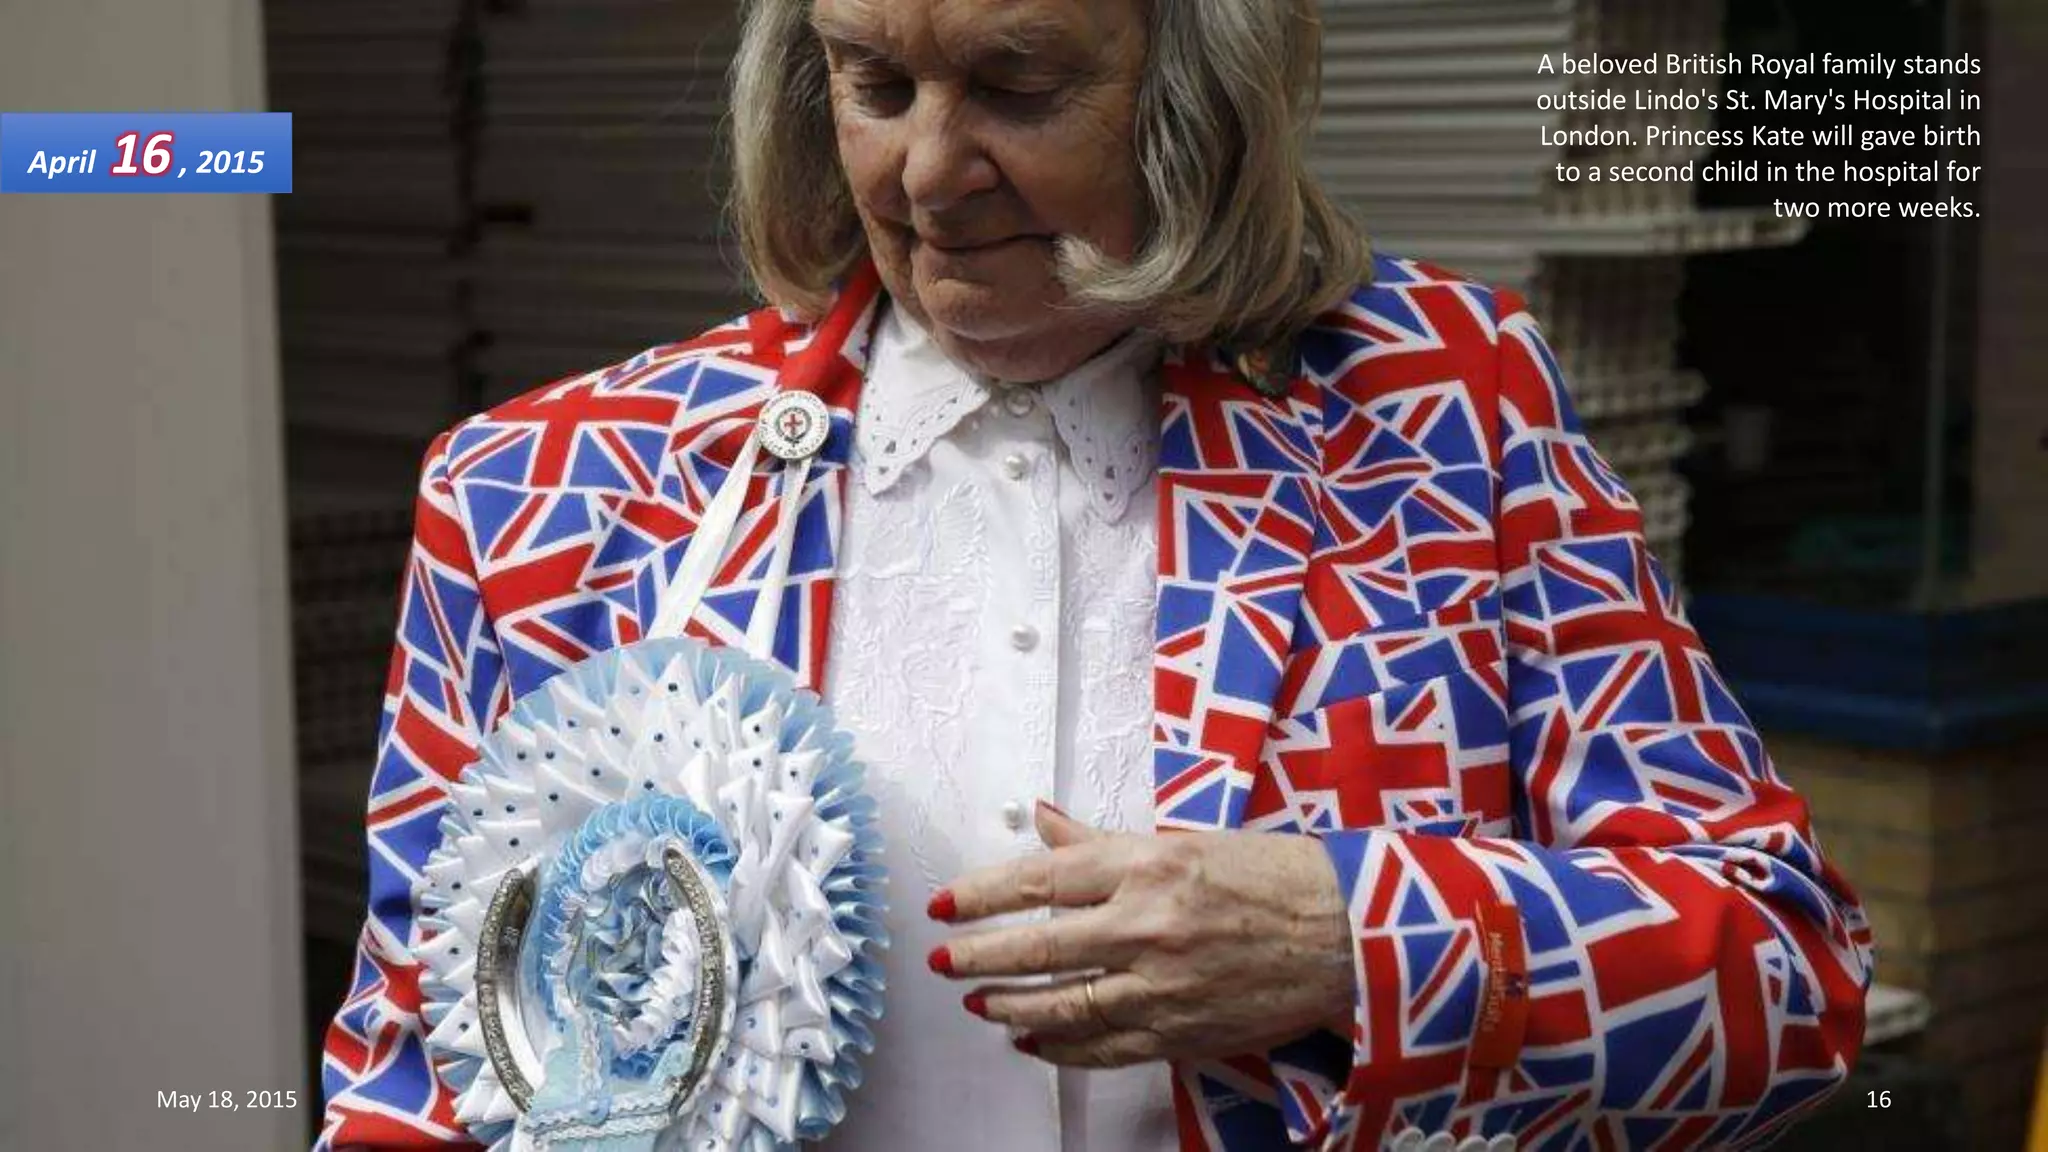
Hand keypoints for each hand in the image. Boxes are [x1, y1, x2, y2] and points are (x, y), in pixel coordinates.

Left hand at [927, 802, 1356, 1067]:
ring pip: (1063, 1005)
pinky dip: (1059, 1046)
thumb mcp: (1184, 841)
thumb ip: (1102, 843)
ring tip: (977, 999)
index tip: (945, 904)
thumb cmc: (1276, 878)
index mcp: (1149, 865)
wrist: (1349, 934)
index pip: (1041, 880)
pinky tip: (1032, 1038)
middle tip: (942, 957)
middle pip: (1039, 947)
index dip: (982, 894)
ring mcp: (1163, 985)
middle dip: (978, 954)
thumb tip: (1043, 821)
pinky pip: (1103, 1047)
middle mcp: (1149, 926)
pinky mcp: (1180, 1031)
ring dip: (1008, 1004)